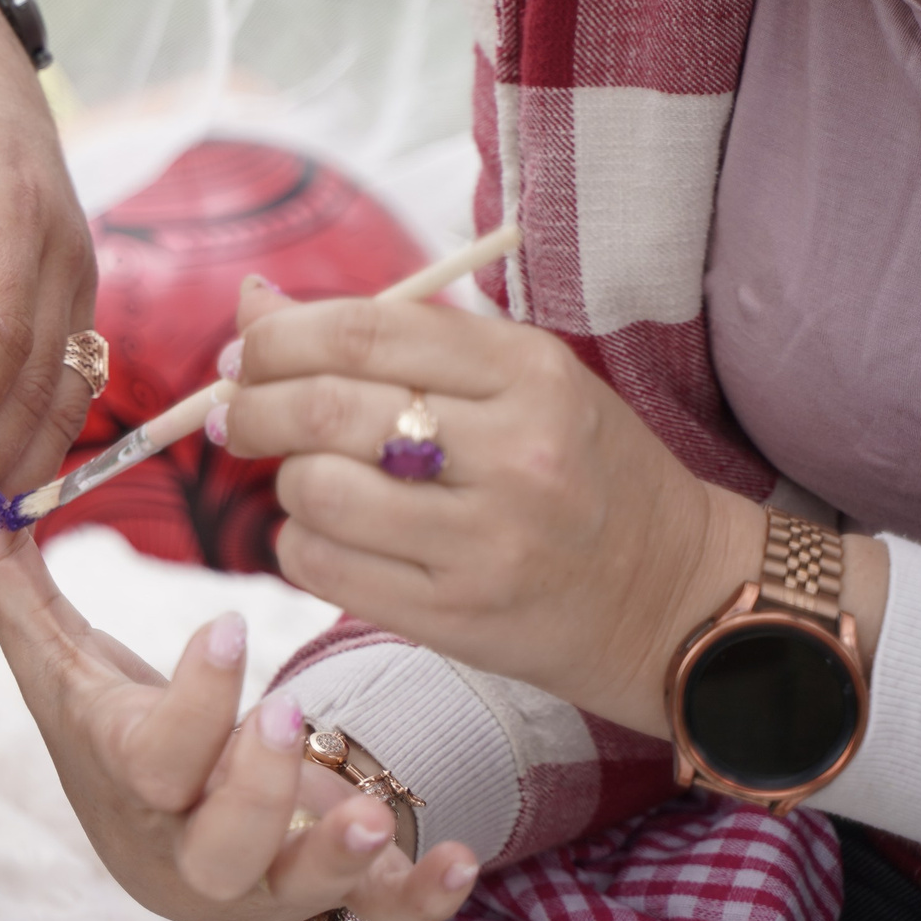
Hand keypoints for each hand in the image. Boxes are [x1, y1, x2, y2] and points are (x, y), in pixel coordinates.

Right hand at [0, 480, 479, 920]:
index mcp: (127, 780)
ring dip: (334, 859)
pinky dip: (419, 898)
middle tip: (289, 713)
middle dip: (253, 788)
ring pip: (289, 893)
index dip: (189, 701)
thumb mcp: (62, 663)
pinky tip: (460, 856)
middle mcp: (185, 847)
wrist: (156, 835)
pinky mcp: (321, 897)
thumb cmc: (110, 732)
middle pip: (213, 847)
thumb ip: (10, 580)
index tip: (226, 623)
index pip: (149, 755)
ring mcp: (257, 882)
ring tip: (372, 811)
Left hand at [217, 283, 779, 735]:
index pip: (361, 332)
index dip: (278, 339)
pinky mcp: (459, 617)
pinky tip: (330, 538)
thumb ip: (393, 340)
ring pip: (316, 492)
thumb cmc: (582, 471)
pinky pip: (325, 569)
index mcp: (529, 371)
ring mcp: (487, 541)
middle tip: (240, 415)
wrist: (681, 597)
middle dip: (255, 407)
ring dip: (286, 484)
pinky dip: (300, 547)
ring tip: (310, 483)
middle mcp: (513, 451)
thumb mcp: (518, 380)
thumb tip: (252, 302)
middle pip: (325, 408)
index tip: (248, 354)